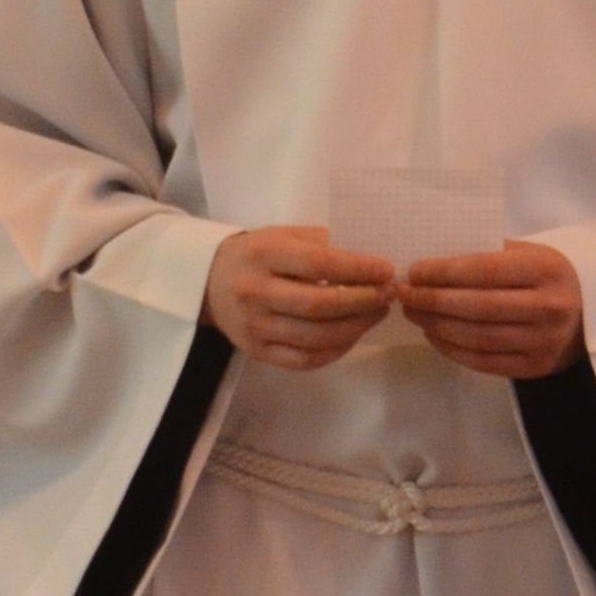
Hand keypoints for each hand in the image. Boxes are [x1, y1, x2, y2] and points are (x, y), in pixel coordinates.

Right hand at [204, 225, 395, 370]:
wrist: (208, 281)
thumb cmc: (256, 254)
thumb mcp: (281, 235)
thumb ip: (320, 245)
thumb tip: (368, 266)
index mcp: (262, 256)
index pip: (318, 264)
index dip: (358, 269)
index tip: (386, 270)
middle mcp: (254, 293)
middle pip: (320, 305)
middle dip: (364, 301)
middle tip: (388, 294)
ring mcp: (254, 326)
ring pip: (317, 337)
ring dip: (357, 327)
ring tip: (377, 313)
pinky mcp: (256, 351)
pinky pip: (305, 360)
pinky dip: (337, 350)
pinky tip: (352, 335)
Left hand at [397, 241, 584, 379]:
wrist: (594, 310)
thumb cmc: (547, 275)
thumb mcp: (528, 253)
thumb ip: (486, 254)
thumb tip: (429, 263)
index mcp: (547, 271)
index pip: (485, 271)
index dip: (444, 272)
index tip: (414, 271)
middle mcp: (550, 308)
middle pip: (478, 307)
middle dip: (433, 300)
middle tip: (403, 293)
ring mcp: (545, 342)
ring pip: (478, 337)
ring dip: (437, 325)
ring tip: (413, 312)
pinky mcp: (537, 367)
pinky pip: (485, 361)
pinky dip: (452, 349)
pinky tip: (433, 334)